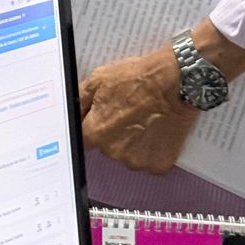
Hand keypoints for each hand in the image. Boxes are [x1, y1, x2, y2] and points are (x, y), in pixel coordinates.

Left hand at [79, 46, 197, 173]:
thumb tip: (71, 112)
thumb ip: (80, 100)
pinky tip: (156, 130)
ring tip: (144, 119)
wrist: (173, 83)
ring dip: (133, 143)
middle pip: (107, 148)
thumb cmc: (138, 79)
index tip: (99, 121)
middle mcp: (114, 152)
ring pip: (128, 155)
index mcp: (96, 132)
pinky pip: (149, 160)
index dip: (90, 128)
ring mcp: (138, 161)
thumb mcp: (99, 79)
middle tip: (126, 113)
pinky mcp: (158, 165)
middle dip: (113, 133)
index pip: (83, 140)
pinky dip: (152, 149)